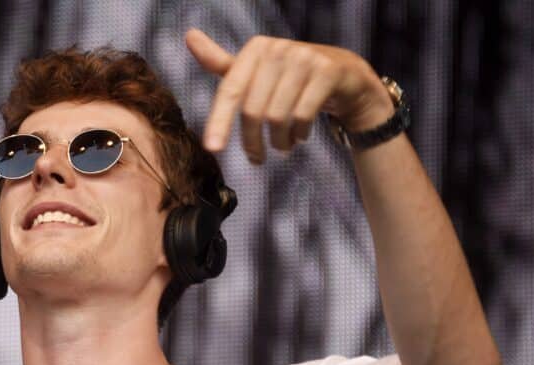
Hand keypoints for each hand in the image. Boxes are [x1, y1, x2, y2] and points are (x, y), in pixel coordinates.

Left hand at [186, 28, 393, 162]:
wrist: (345, 77)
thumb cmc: (290, 78)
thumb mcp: (255, 71)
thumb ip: (222, 62)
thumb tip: (189, 36)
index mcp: (256, 48)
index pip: (230, 91)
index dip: (219, 121)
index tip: (212, 149)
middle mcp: (279, 48)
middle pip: (253, 110)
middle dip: (252, 141)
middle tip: (256, 158)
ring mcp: (305, 58)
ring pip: (278, 117)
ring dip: (278, 141)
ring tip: (282, 146)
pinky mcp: (328, 72)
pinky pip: (303, 116)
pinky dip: (299, 134)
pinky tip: (300, 136)